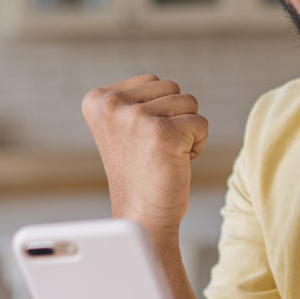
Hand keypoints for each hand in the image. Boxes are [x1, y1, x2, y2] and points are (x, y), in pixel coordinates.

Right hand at [82, 74, 207, 238]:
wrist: (142, 216)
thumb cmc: (139, 172)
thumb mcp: (123, 126)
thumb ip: (135, 99)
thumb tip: (162, 83)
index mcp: (98, 99)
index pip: (154, 82)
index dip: (158, 111)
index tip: (140, 140)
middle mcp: (111, 105)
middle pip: (172, 88)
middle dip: (174, 117)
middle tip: (155, 150)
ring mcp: (136, 118)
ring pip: (189, 102)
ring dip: (186, 130)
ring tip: (164, 155)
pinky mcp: (163, 133)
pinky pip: (202, 123)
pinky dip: (198, 144)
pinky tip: (176, 162)